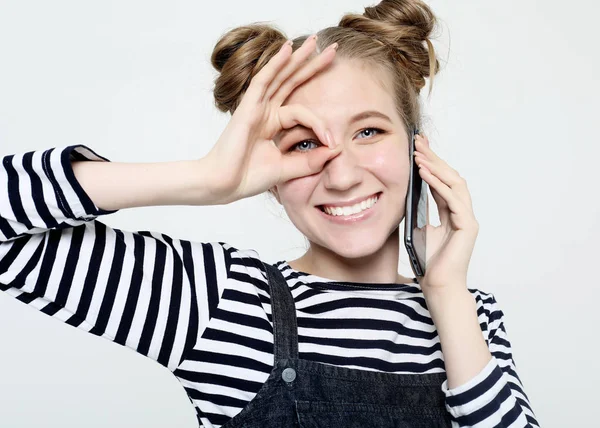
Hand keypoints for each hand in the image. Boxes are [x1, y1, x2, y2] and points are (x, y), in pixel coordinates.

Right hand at [205, 35, 342, 203]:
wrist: (223, 185)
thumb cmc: (248, 178)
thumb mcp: (288, 169)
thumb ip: (311, 160)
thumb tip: (336, 150)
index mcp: (274, 125)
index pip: (304, 114)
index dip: (321, 125)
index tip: (333, 143)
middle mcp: (266, 112)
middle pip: (292, 82)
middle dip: (312, 65)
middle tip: (332, 49)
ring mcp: (256, 107)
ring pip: (281, 76)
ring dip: (298, 58)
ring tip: (314, 40)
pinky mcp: (248, 107)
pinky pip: (264, 80)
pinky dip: (276, 64)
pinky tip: (288, 49)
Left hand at [412, 134, 478, 293]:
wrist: (438, 286)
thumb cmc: (429, 262)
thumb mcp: (419, 229)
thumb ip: (419, 211)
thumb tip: (408, 192)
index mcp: (451, 212)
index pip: (442, 181)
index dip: (431, 163)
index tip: (416, 147)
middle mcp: (462, 212)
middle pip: (450, 177)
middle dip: (434, 158)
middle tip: (418, 142)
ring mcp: (467, 219)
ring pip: (455, 184)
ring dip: (436, 167)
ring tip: (419, 155)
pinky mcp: (467, 226)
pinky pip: (453, 199)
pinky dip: (438, 184)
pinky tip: (424, 174)